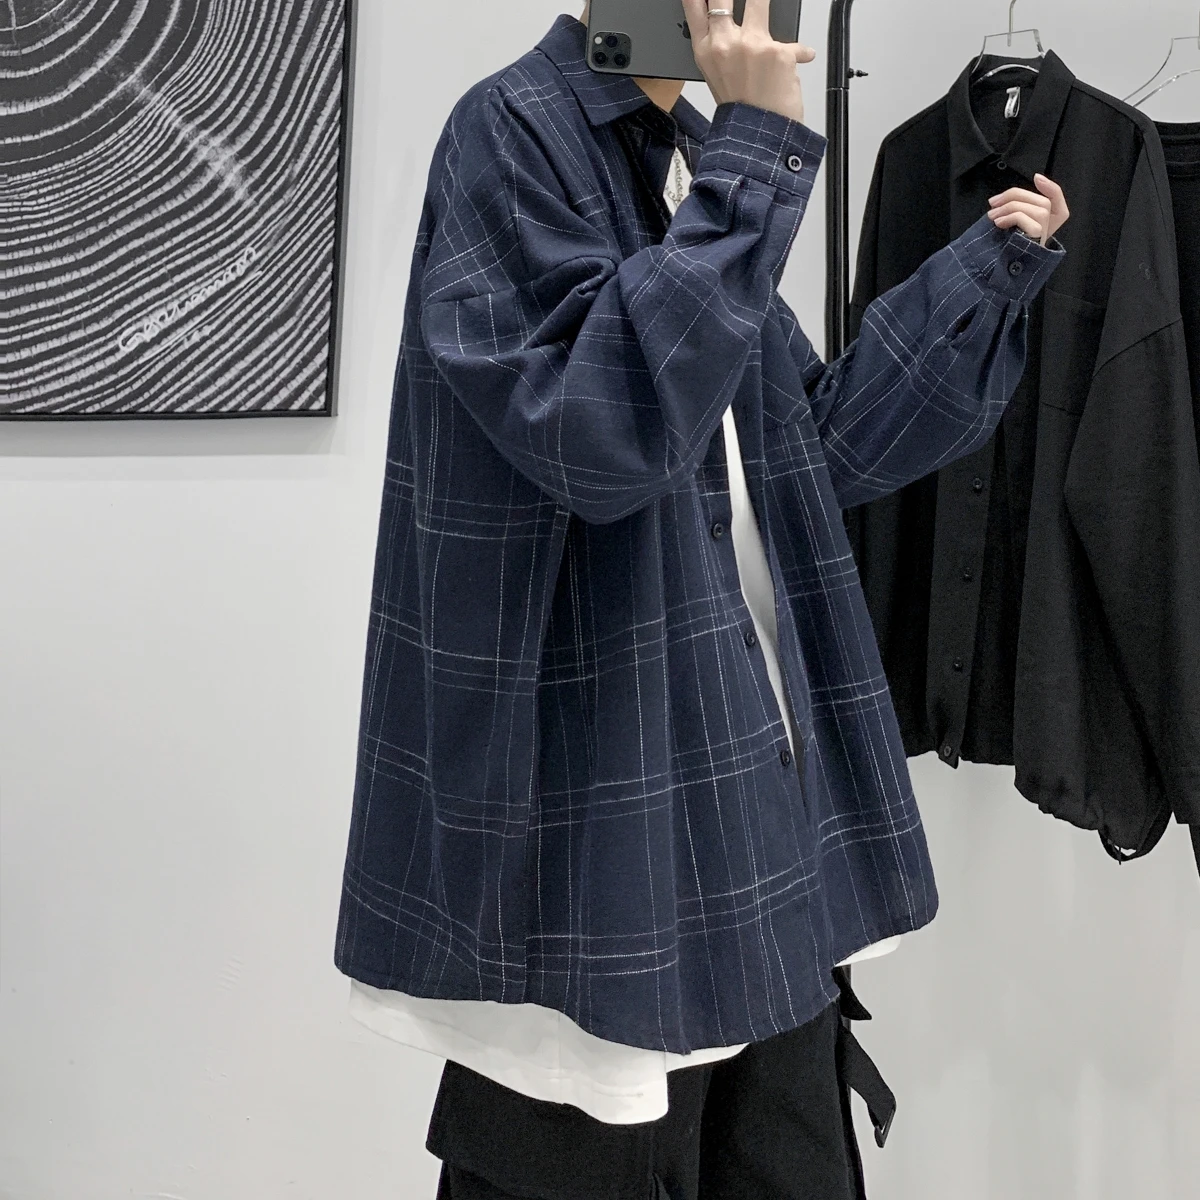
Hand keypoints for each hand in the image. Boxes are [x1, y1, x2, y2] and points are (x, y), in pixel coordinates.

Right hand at [681, 0, 816, 124]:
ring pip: (759, 2)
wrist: (758, 138)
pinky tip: (801, 59)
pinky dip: (800, 52)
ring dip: (763, 5)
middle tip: (746, 2)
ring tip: (765, 16)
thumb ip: (722, 43)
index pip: (694, 5)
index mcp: (706, 50)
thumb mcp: (719, 74)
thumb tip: (732, 22)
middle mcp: (725, 44)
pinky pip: (793, 42)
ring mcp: (751, 45)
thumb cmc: (740, 110)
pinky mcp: (777, 51)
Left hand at [987, 174, 1069, 246]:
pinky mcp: (1038, 240)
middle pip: (1043, 202)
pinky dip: (1011, 216)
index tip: (1037, 177)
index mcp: (1043, 228)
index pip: (1058, 204)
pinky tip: (998, 223)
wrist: (994, 279)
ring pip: (1037, 207)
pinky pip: (1028, 218)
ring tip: (992, 216)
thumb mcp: (1006, 232)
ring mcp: (1045, 236)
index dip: (1052, 189)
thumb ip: (1014, 216)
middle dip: (1016, 195)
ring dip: (1010, 206)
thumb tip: (1003, 199)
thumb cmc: (998, 254)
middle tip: (993, 202)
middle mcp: (1049, 232)